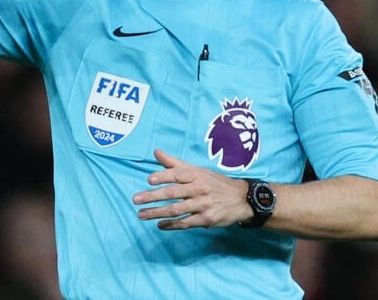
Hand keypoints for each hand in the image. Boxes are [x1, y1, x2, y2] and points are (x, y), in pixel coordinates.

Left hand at [133, 149, 251, 229]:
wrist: (242, 198)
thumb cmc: (214, 182)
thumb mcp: (197, 170)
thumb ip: (174, 163)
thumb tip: (156, 152)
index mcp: (196, 175)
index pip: (177, 174)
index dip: (163, 176)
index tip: (149, 180)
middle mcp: (199, 189)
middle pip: (173, 193)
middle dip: (152, 197)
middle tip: (136, 200)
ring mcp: (203, 205)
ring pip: (176, 209)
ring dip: (156, 213)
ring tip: (141, 214)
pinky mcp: (206, 219)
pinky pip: (185, 223)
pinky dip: (171, 225)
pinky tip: (160, 225)